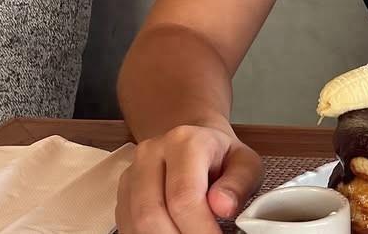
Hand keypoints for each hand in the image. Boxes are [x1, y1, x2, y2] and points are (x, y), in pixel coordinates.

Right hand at [115, 123, 262, 232]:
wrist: (196, 141)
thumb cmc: (222, 156)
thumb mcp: (245, 163)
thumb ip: (239, 183)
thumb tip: (222, 206)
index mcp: (185, 141)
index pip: (183, 196)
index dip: (199, 229)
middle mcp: (151, 154)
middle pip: (151, 215)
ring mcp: (131, 174)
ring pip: (135, 225)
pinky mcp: (122, 195)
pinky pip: (127, 227)